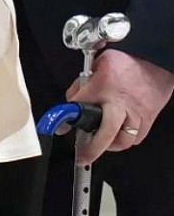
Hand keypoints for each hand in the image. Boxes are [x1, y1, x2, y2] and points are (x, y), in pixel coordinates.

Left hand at [65, 49, 173, 163]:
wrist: (156, 60)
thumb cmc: (128, 61)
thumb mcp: (97, 63)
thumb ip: (82, 83)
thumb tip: (72, 99)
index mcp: (103, 86)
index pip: (77, 105)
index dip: (64, 118)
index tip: (59, 127)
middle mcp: (120, 102)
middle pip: (106, 131)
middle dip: (93, 147)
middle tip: (83, 156)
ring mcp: (136, 112)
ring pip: (123, 140)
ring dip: (110, 146)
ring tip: (100, 145)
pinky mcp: (148, 117)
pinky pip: (137, 138)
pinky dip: (126, 141)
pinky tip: (117, 137)